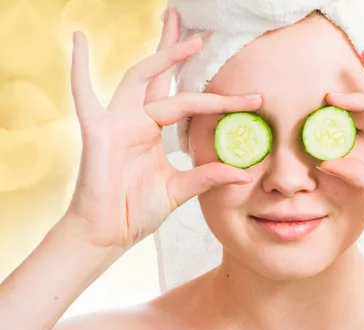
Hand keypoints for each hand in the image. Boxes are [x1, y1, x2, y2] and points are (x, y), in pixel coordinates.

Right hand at [64, 9, 261, 250]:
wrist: (109, 234)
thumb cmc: (136, 210)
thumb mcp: (181, 189)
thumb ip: (208, 177)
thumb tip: (244, 174)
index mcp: (154, 130)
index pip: (190, 104)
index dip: (221, 100)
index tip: (254, 99)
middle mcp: (136, 119)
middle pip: (160, 76)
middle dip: (177, 51)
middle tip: (200, 31)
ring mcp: (117, 122)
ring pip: (141, 79)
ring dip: (163, 57)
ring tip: (189, 38)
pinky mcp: (98, 131)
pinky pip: (84, 95)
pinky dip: (79, 69)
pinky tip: (79, 40)